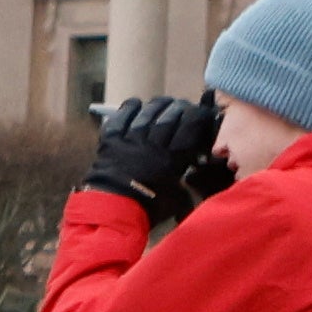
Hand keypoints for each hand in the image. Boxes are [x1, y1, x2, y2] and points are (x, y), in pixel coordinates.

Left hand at [87, 93, 229, 224]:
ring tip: (164, 102)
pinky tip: (135, 104)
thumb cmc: (147, 207)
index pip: (189, 128)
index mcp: (172, 158)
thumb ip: (185, 186)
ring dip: (157, 105)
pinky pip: (120, 119)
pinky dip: (128, 109)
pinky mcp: (111, 141)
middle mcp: (153, 143)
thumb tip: (189, 181)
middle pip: (169, 117)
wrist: (112, 209)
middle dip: (179, 108)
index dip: (197, 116)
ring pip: (147, 114)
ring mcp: (131, 140)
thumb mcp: (176, 199)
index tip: (200, 112)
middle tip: (182, 105)